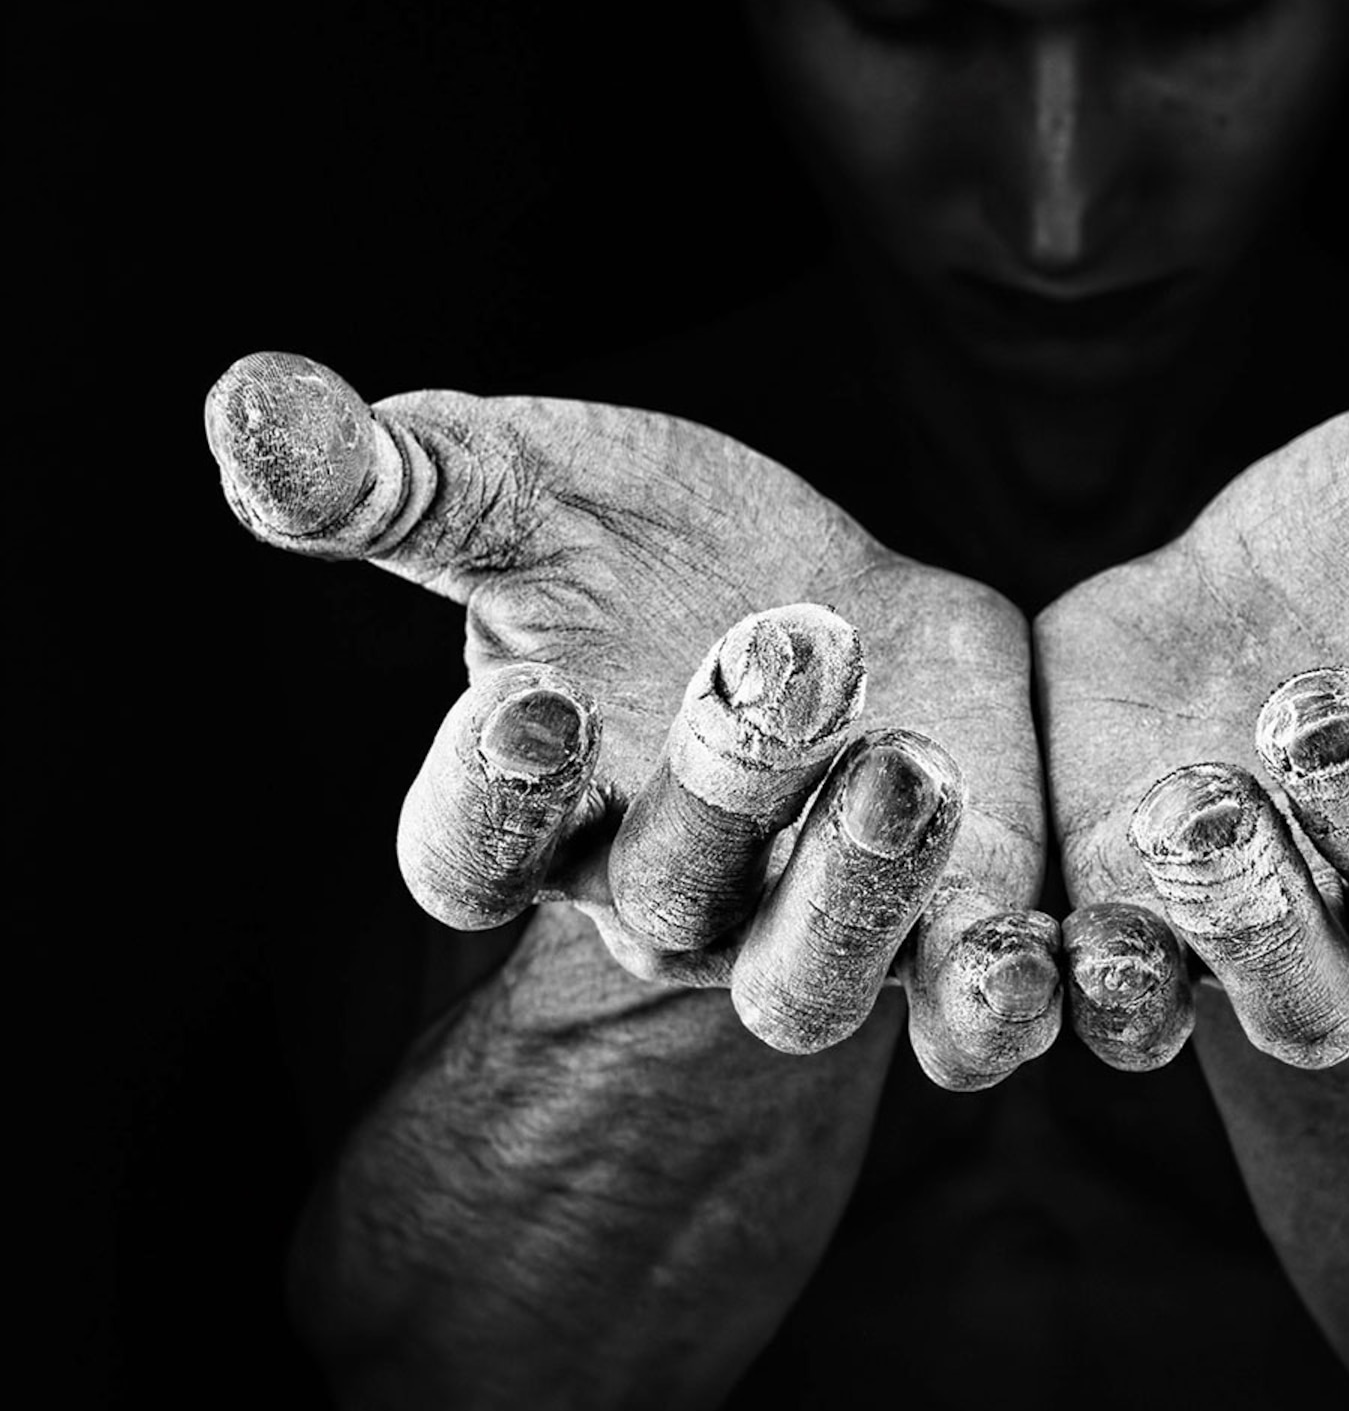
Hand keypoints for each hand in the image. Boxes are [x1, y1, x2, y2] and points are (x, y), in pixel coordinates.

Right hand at [205, 351, 1059, 1088]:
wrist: (832, 603)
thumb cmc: (647, 549)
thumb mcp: (525, 489)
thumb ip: (396, 478)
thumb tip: (244, 403)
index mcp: (531, 811)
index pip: (467, 850)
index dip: (491, 798)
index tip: (529, 704)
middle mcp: (653, 900)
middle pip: (663, 900)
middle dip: (723, 784)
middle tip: (780, 650)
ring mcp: (796, 931)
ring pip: (811, 978)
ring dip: (860, 891)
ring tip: (907, 766)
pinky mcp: (939, 927)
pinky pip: (962, 1007)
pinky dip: (1001, 997)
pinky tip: (1041, 948)